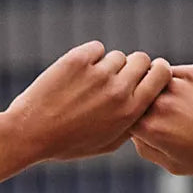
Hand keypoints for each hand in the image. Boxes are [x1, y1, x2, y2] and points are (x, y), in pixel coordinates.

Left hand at [5, 41, 171, 162]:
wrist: (32, 133)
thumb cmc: (70, 143)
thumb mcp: (107, 143)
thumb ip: (131, 122)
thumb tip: (147, 102)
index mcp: (130, 112)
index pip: (160, 75)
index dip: (157, 71)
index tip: (149, 74)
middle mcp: (118, 90)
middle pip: (142, 59)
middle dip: (135, 66)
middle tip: (120, 78)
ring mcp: (98, 73)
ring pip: (117, 56)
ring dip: (109, 66)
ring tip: (91, 86)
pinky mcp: (78, 59)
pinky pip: (96, 49)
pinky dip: (91, 58)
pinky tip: (79, 76)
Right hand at [129, 64, 192, 176]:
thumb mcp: (173, 165)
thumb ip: (146, 147)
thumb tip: (131, 129)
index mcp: (151, 130)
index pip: (125, 117)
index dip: (131, 121)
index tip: (144, 127)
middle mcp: (161, 105)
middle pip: (137, 96)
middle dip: (142, 103)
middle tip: (162, 116)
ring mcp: (178, 85)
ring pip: (154, 81)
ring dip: (158, 90)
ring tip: (180, 108)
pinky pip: (174, 73)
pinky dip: (176, 83)